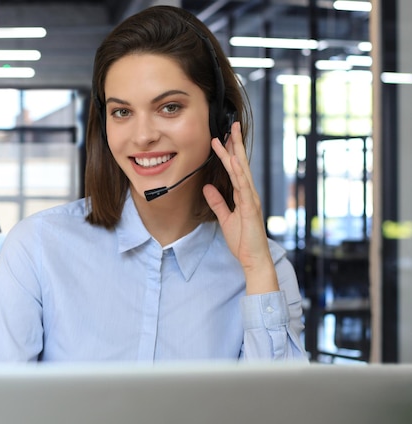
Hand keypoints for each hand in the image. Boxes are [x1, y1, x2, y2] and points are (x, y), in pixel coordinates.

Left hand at [202, 121, 278, 294]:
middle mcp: (249, 193)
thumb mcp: (225, 218)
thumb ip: (217, 202)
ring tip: (228, 137)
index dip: (229, 153)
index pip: (235, 169)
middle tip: (231, 125)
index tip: (222, 137)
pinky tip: (235, 163)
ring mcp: (251, 200)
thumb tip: (207, 186)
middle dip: (235, 144)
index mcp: (243, 195)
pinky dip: (240, 175)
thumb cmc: (243, 241)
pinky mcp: (251, 209)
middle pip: (241, 164)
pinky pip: (244, 189)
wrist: (254, 259)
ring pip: (242, 172)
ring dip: (235, 154)